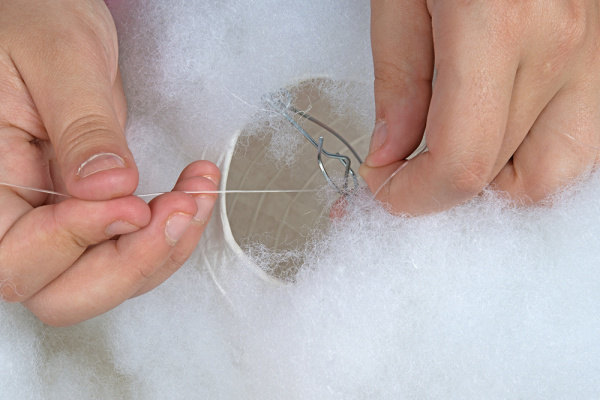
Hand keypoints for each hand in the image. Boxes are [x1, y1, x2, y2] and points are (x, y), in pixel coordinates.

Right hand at [0, 0, 218, 325]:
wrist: (53, 17)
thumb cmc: (38, 20)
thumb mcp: (62, 61)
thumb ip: (82, 128)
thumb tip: (108, 189)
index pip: (16, 256)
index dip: (76, 241)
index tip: (131, 204)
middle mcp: (16, 211)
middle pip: (62, 292)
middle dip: (130, 263)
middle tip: (177, 211)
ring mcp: (57, 218)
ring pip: (104, 279)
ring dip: (163, 249)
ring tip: (196, 192)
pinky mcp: (92, 213)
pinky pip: (130, 248)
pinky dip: (169, 233)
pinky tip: (191, 194)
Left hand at [360, 0, 599, 213]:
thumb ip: (398, 80)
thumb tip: (391, 150)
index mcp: (497, 27)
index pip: (461, 164)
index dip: (414, 197)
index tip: (383, 188)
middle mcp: (562, 48)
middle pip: (513, 182)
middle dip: (451, 193)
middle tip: (413, 172)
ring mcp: (598, 54)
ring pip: (560, 171)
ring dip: (500, 182)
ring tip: (457, 153)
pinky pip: (582, 138)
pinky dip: (535, 154)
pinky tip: (499, 134)